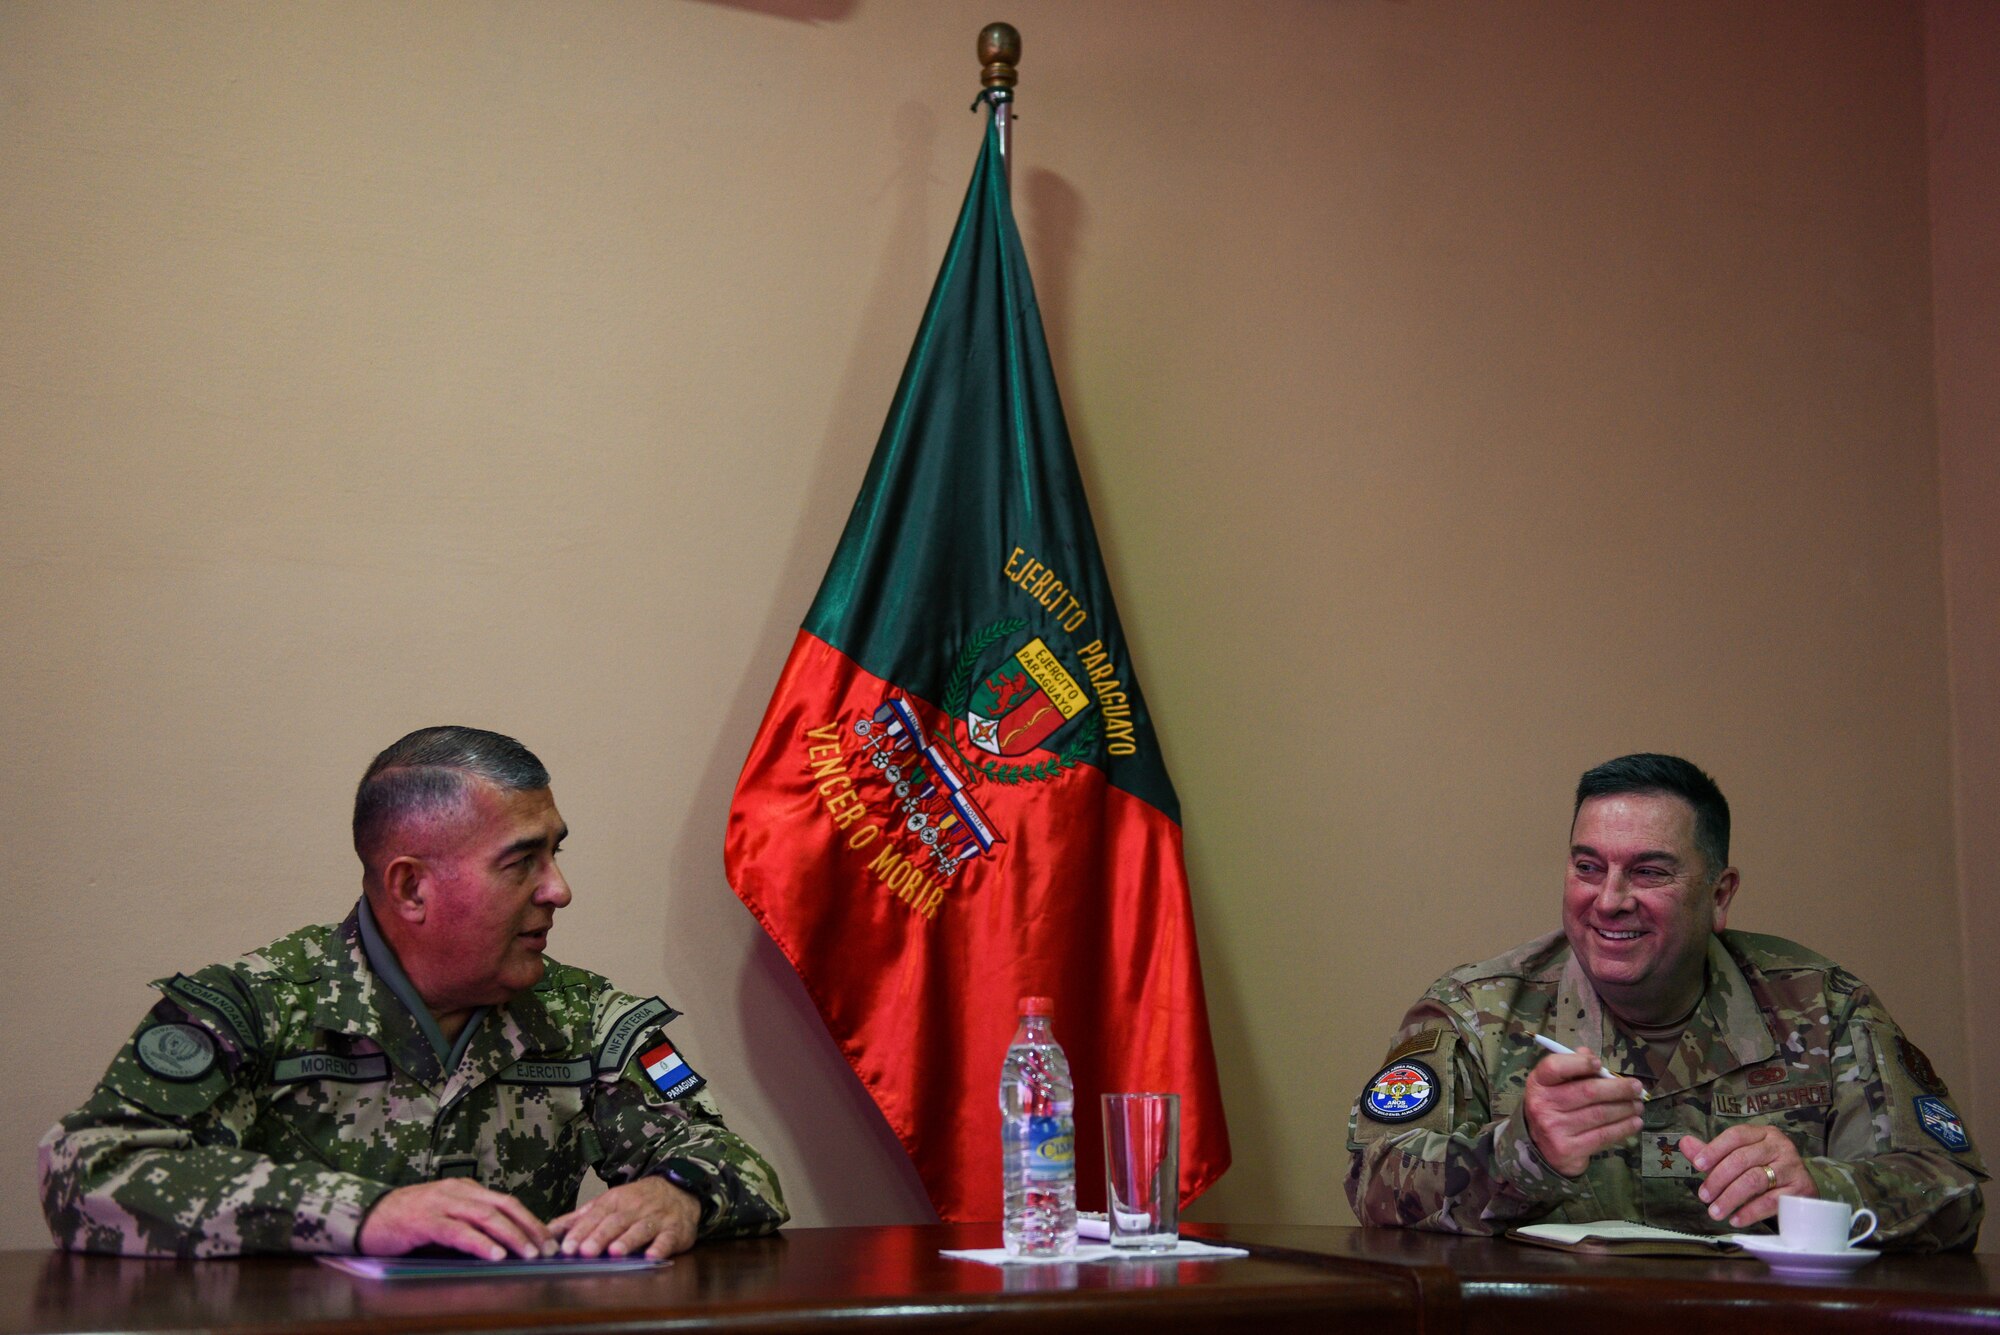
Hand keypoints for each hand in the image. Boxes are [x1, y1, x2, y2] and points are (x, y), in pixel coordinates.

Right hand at [358, 1179, 554, 1259]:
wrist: (367, 1217)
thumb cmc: (407, 1222)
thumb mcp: (444, 1217)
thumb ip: (470, 1225)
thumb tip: (505, 1245)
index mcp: (465, 1189)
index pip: (507, 1201)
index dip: (530, 1220)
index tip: (547, 1239)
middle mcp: (456, 1191)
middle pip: (503, 1206)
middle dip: (529, 1227)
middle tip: (546, 1248)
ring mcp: (441, 1203)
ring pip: (485, 1216)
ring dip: (511, 1235)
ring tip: (528, 1253)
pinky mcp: (424, 1221)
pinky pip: (458, 1231)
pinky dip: (480, 1243)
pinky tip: (494, 1254)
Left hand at [549, 1176, 702, 1259]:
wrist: (679, 1188)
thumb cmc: (637, 1201)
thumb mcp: (608, 1203)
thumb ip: (579, 1219)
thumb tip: (548, 1231)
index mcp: (616, 1201)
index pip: (595, 1216)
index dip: (581, 1231)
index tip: (566, 1247)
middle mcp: (635, 1208)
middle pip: (616, 1222)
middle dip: (600, 1236)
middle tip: (585, 1252)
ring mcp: (656, 1218)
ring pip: (641, 1229)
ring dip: (628, 1241)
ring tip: (615, 1252)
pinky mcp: (675, 1230)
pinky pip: (668, 1238)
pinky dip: (660, 1247)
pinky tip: (651, 1256)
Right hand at [1521, 1047, 1646, 1176]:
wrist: (1540, 1148)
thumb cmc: (1553, 1108)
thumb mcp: (1554, 1086)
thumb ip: (1571, 1067)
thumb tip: (1589, 1054)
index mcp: (1538, 1083)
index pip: (1555, 1067)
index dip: (1580, 1063)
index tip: (1600, 1064)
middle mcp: (1542, 1105)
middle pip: (1587, 1091)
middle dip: (1618, 1088)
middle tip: (1637, 1088)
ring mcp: (1555, 1129)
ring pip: (1599, 1114)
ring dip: (1625, 1108)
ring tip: (1638, 1105)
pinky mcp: (1568, 1150)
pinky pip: (1603, 1136)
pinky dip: (1623, 1128)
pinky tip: (1634, 1123)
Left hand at [1679, 1125, 1812, 1227]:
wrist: (1801, 1194)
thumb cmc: (1765, 1173)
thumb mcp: (1739, 1161)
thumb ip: (1713, 1153)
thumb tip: (1684, 1142)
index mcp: (1763, 1134)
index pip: (1736, 1135)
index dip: (1714, 1149)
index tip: (1696, 1165)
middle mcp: (1780, 1146)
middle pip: (1742, 1159)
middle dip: (1718, 1179)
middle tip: (1703, 1197)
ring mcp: (1792, 1167)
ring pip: (1754, 1180)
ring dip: (1730, 1198)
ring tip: (1714, 1212)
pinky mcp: (1801, 1190)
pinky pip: (1771, 1201)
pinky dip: (1750, 1212)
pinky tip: (1735, 1219)